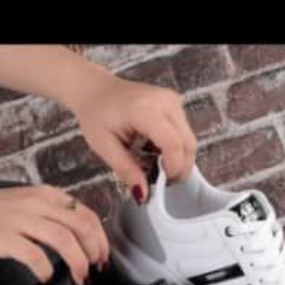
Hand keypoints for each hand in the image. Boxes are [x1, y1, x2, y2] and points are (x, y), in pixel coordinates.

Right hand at [0, 185, 108, 284]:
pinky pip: (35, 256)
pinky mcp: (5, 237)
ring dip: (78, 262)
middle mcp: (36, 204)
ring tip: (80, 278)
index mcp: (45, 194)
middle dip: (95, 251)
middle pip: (81, 226)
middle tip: (96, 270)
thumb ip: (50, 212)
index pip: (85, 213)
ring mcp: (21, 220)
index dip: (100, 237)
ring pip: (64, 240)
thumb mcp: (25, 201)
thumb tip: (77, 235)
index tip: (102, 255)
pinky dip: (46, 270)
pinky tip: (46, 277)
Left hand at [72, 65, 197, 199]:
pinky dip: (176, 148)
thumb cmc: (96, 114)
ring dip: (178, 159)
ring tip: (157, 167)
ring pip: (189, 139)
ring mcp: (172, 100)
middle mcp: (164, 101)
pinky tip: (157, 152)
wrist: (95, 90)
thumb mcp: (105, 147)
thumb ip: (127, 170)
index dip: (172, 168)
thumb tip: (144, 194)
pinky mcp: (174, 103)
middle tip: (162, 182)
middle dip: (179, 168)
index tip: (163, 183)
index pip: (172, 143)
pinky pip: (184, 132)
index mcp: (144, 109)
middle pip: (187, 143)